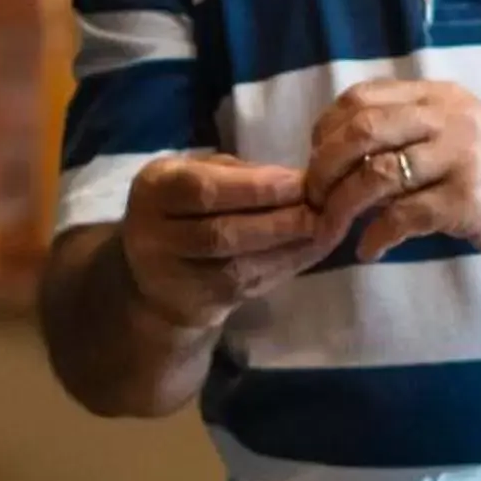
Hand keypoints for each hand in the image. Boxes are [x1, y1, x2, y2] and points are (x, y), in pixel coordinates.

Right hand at [118, 154, 342, 333]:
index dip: (255, 187)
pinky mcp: (202, 306)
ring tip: (328, 227)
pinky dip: (289, 265)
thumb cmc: (186, 209)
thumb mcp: (196, 175)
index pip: (203, 189)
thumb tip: (296, 180)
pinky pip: (252, 285)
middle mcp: (154, 237)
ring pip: (239, 265)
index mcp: (153, 190)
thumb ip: (237, 174)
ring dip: (291, 247)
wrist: (157, 277)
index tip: (300, 181)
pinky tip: (315, 249)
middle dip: (280, 219)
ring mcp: (176, 279)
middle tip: (324, 206)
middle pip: (222, 232)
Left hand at [302, 80, 480, 273]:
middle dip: (323, 169)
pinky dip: (376, 237)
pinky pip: (403, 217)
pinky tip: (369, 251)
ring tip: (332, 230)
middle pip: (360, 131)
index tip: (315, 163)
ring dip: (341, 207)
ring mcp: (462, 159)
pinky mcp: (469, 202)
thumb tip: (335, 152)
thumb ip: (409, 131)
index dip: (325, 132)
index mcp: (440, 97)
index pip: (360, 99)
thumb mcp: (460, 135)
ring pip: (375, 175)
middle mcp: (450, 119)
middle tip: (313, 201)